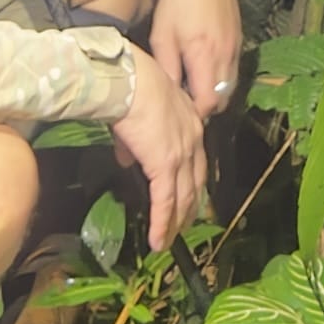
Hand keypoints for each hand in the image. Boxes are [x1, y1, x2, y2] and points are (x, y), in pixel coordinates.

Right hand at [108, 53, 210, 251]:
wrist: (130, 82)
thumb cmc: (131, 89)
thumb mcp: (139, 112)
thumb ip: (136, 140)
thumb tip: (128, 159)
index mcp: (190, 122)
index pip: (196, 160)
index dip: (192, 181)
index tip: (188, 197)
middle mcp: (194, 139)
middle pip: (195, 182)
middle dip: (189, 208)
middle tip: (183, 226)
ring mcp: (182, 154)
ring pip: (183, 197)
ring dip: (176, 222)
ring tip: (169, 241)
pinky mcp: (166, 166)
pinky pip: (166, 202)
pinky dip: (162, 224)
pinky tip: (158, 240)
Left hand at [151, 0, 243, 119]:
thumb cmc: (175, 1)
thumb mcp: (162, 36)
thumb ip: (168, 69)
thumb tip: (170, 96)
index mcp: (205, 56)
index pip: (208, 103)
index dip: (195, 113)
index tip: (180, 111)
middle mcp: (226, 55)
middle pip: (223, 100)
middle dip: (206, 107)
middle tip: (186, 102)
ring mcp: (236, 46)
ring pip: (231, 86)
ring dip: (216, 92)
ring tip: (195, 86)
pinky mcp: (240, 38)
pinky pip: (234, 69)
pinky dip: (222, 77)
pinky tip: (206, 68)